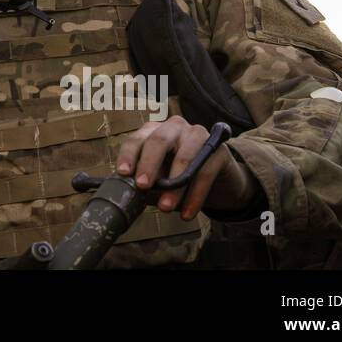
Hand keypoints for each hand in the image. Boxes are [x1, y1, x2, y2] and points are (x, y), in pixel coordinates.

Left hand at [114, 116, 256, 219]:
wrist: (218, 183)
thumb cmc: (179, 178)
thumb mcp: (159, 179)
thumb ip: (145, 181)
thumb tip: (126, 192)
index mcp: (154, 131)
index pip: (137, 139)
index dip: (129, 155)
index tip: (123, 172)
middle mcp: (175, 127)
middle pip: (159, 141)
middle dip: (148, 164)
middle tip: (142, 186)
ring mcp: (198, 135)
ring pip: (184, 157)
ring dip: (173, 186)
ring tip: (165, 207)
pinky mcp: (219, 150)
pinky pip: (205, 173)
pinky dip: (195, 196)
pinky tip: (187, 213)